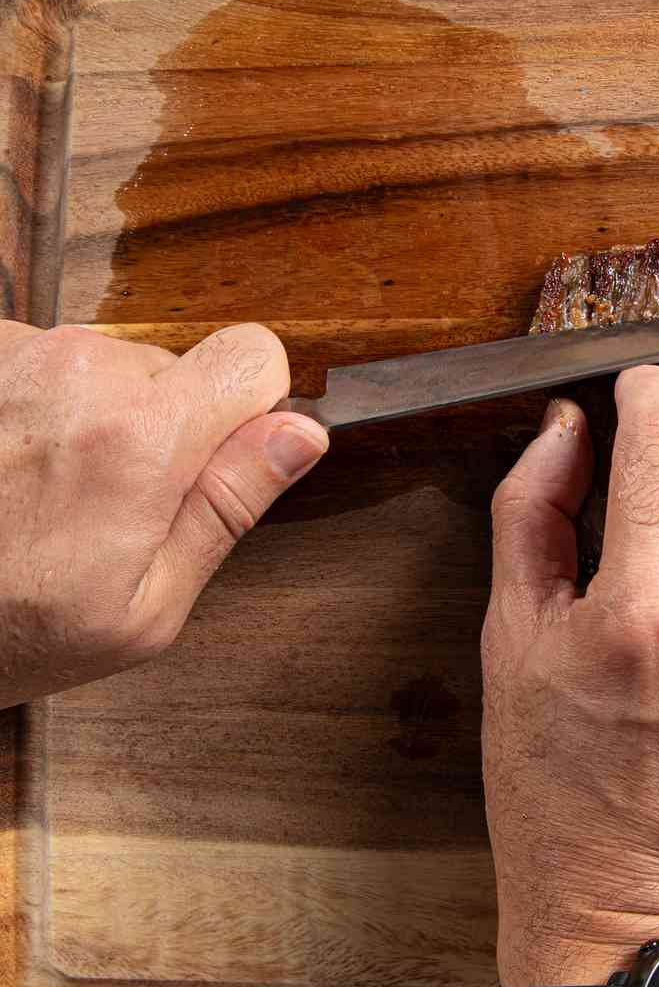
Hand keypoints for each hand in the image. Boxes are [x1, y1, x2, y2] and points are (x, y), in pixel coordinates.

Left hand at [0, 320, 327, 707]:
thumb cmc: (6, 631)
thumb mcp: (146, 606)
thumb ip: (229, 505)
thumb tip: (301, 434)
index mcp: (139, 439)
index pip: (253, 356)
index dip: (249, 411)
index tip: (214, 461)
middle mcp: (76, 373)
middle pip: (177, 368)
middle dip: (161, 426)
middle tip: (108, 508)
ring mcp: (15, 355)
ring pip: (109, 366)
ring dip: (92, 417)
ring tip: (42, 495)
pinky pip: (45, 362)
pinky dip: (36, 407)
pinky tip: (7, 470)